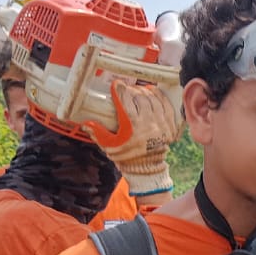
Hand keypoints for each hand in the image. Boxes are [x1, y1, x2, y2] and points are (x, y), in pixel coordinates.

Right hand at [84, 78, 182, 199]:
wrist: (146, 169)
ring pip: (153, 99)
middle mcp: (149, 123)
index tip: (116, 84)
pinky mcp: (170, 126)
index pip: (126, 101)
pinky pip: (166, 106)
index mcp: (133, 126)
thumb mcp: (109, 146)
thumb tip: (85, 123)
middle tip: (126, 90)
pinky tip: (152, 92)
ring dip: (144, 92)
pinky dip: (159, 96)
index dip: (120, 90)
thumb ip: (98, 133)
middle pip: (140, 97)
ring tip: (137, 91)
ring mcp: (162, 124)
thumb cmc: (126, 157)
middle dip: (132, 90)